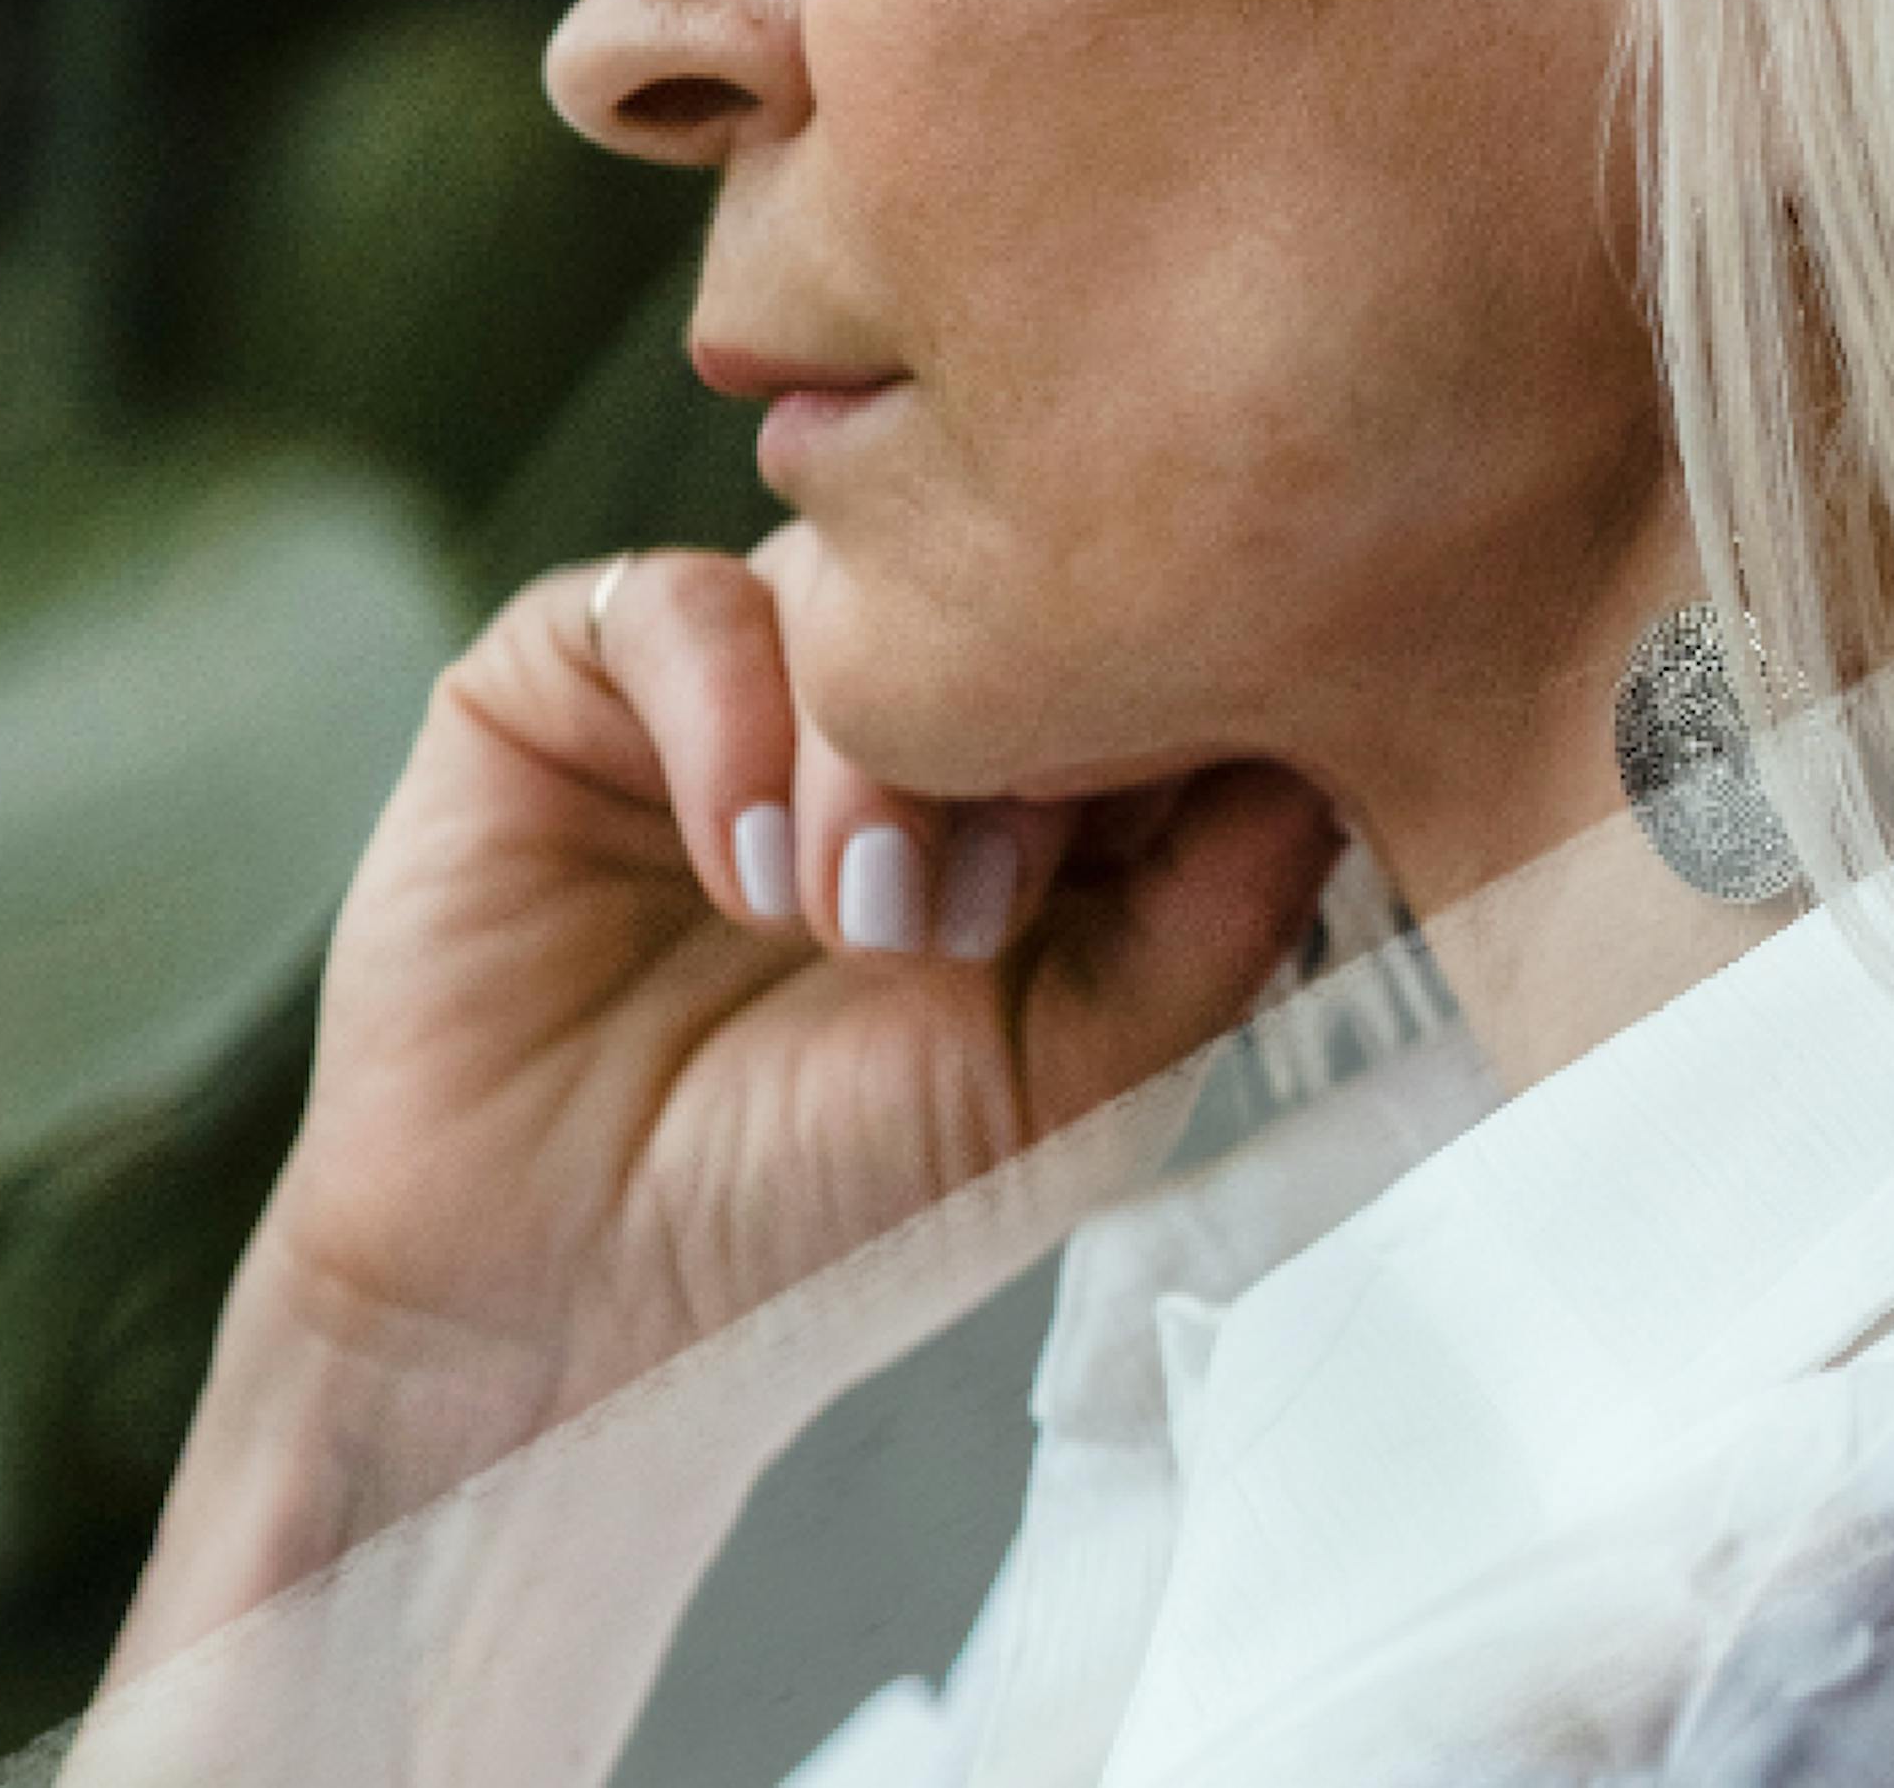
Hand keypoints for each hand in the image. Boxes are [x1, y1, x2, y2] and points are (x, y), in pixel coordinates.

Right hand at [115, 526, 1341, 1661]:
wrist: (567, 1319)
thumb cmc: (834, 1217)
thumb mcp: (1083, 1075)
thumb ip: (1222, 906)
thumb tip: (1334, 741)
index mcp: (1012, 780)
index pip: (1126, 630)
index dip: (1158, 690)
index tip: (1151, 824)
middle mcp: (868, 705)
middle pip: (990, 576)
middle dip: (1015, 720)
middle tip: (989, 908)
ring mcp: (717, 684)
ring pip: (838, 575)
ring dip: (867, 743)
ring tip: (856, 931)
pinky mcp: (559, 681)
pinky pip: (673, 600)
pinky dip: (726, 723)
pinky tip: (741, 879)